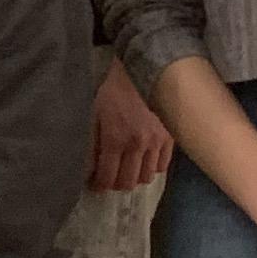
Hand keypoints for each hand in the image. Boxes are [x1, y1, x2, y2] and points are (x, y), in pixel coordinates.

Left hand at [87, 56, 174, 194]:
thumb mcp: (93, 115)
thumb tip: (86, 170)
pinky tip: (143, 161)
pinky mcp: (170, 137)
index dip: (100, 185)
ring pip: (146, 177)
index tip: (95, 184)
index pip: (107, 177)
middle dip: (116, 184)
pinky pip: (162, 166)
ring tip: (127, 169)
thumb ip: (90, 144)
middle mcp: (137, 145)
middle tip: (110, 177)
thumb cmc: (112, 92)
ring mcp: (156, 142)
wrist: (142, 71)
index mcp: (115, 140)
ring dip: (134, 177)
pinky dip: (152, 168)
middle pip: (128, 182)